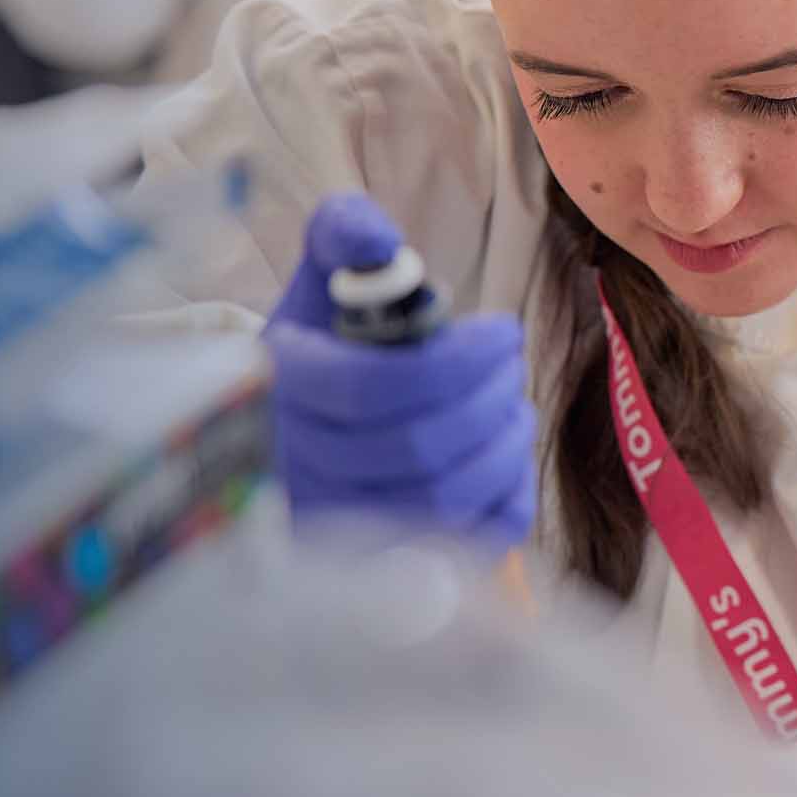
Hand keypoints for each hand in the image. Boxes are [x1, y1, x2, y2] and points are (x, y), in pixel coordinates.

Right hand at [265, 195, 537, 550]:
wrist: (296, 422)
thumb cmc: (324, 340)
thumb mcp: (323, 277)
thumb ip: (346, 233)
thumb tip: (378, 238)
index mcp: (284, 386)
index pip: (375, 388)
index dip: (458, 360)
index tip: (503, 331)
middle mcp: (299, 464)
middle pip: (418, 447)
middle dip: (488, 398)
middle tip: (512, 366)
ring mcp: (337, 523)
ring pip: (443, 502)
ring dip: (502, 446)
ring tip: (513, 406)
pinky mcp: (379, 563)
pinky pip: (465, 546)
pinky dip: (505, 499)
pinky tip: (504, 457)